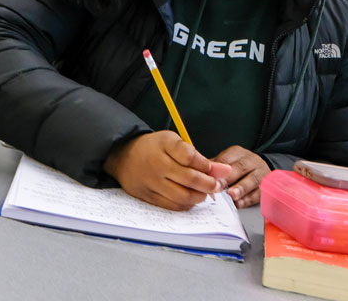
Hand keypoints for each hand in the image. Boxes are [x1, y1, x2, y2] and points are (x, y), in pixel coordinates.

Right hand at [103, 131, 228, 210]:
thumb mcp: (174, 142)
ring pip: (182, 196)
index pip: (191, 158)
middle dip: (209, 184)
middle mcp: (156, 165)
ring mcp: (150, 183)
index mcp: (164, 146)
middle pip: (189, 179)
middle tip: (217, 185)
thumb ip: (198, 156)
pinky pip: (171, 206)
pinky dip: (186, 204)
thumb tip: (224, 170)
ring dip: (199, 196)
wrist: (124, 156)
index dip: (208, 166)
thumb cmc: (155, 148)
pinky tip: (191, 198)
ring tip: (204, 191)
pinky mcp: (147, 197)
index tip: (219, 171)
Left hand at [211, 146, 270, 207]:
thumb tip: (196, 175)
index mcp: (237, 153)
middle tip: (218, 187)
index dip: (218, 169)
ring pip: (252, 179)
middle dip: (229, 178)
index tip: (209, 179)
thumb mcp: (226, 163)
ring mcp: (260, 172)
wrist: (261, 170)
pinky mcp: (266, 186)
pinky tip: (240, 203)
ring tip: (232, 195)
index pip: (226, 159)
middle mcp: (251, 161)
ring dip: (241, 188)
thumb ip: (213, 169)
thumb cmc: (238, 168)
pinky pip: (259, 192)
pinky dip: (249, 199)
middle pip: (241, 167)